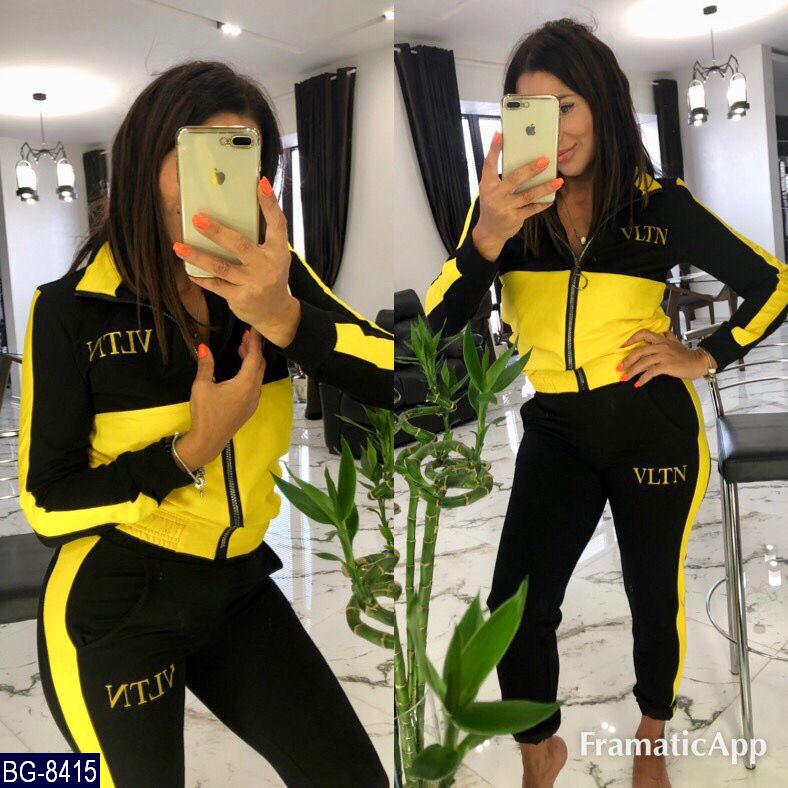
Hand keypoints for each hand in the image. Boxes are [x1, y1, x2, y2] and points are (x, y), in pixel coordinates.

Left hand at [172, 176, 301, 347]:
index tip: (261, 183)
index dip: (270, 203)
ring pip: (222, 267)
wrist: (275, 312)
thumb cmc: (269, 276)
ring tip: (179, 246)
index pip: (277, 223)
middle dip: (217, 232)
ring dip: (198, 256)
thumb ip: (258, 238)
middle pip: (240, 246)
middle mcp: (268, 266)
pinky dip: (201, 277)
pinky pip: (216, 285)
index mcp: (278, 251)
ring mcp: (255, 284)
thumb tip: (230, 212)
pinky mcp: (241, 298)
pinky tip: (188, 268)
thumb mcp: (273, 256)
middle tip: (197, 219)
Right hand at [174, 328, 265, 469]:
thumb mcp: (201, 387)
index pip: (254, 357)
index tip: (255, 329)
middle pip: (260, 365)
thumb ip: (205, 365)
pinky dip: (250, 373)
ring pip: (258, 375)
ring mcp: (253, 401)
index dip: (255, 342)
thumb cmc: (205, 413)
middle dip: (254, 349)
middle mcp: (254, 392)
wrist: (209, 440)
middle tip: (246, 336)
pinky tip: (240, 369)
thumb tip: (204, 347)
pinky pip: (255, 385)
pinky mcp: (250, 407)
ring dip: (252, 361)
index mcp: (245, 384)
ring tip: (241, 348)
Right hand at [471, 131, 564, 261]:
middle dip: (531, 169)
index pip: (489, 164)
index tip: (499, 134)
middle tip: (545, 160)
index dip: (493, 149)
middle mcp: (495, 195)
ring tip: (558, 181)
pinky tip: (552, 197)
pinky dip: (543, 203)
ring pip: (528, 195)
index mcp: (487, 184)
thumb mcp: (491, 190)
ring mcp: (505, 208)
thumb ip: (502, 177)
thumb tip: (525, 159)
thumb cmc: (493, 204)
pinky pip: (532, 209)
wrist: (489, 232)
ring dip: (545, 187)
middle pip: (515, 179)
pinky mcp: (514, 218)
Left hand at [618, 329, 711, 386]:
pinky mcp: (666, 365)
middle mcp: (661, 346)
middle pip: (638, 351)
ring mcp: (663, 356)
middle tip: (619, 368)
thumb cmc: (686, 354)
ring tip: (624, 378)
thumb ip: (668, 337)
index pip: (643, 334)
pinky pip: (650, 372)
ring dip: (631, 372)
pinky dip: (642, 379)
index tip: (623, 346)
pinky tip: (637, 384)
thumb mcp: (676, 343)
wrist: (698, 362)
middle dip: (626, 361)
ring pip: (642, 363)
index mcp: (661, 339)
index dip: (632, 339)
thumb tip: (664, 333)